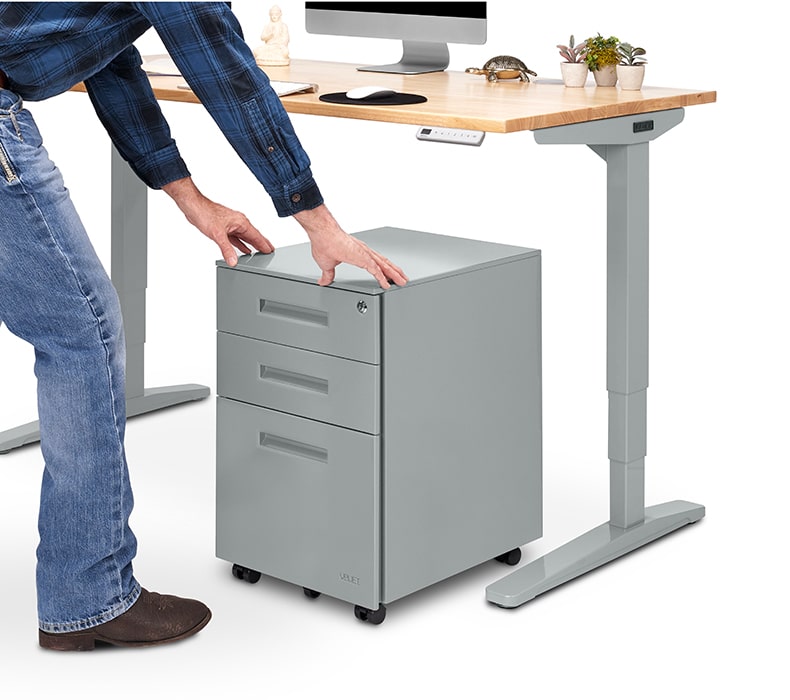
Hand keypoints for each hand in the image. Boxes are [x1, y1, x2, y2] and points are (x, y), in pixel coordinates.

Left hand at [162, 177, 272, 265]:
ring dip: (252, 245)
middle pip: (254, 236)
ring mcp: (232, 225)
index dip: (264, 245)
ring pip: (246, 237)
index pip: (257, 236)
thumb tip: (233, 261)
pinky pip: (237, 238)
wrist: (193, 206)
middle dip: (262, 244)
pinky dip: (241, 244)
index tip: (271, 251)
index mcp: (241, 222)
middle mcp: (239, 223)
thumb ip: (227, 249)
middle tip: (270, 251)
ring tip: (260, 252)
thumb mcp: (217, 235)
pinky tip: (244, 249)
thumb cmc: (205, 213)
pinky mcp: (225, 227)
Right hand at [293, 205, 407, 288]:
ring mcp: (364, 254)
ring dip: (394, 274)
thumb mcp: (327, 264)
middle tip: (403, 278)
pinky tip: (386, 284)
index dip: (384, 269)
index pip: (376, 263)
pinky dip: (382, 277)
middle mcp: (364, 252)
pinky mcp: (362, 258)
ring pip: (384, 266)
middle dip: (394, 272)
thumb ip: (328, 274)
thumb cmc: (324, 243)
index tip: (389, 275)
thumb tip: (324, 281)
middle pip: (384, 264)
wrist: (322, 233)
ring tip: (402, 281)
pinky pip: (375, 270)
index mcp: (358, 253)